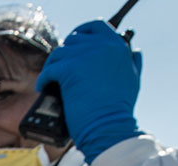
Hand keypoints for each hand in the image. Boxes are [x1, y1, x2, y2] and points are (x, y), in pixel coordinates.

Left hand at [36, 20, 141, 162]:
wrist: (110, 128)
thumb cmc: (119, 110)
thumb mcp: (134, 79)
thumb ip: (132, 61)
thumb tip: (134, 50)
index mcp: (118, 46)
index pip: (95, 26)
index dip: (80, 34)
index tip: (71, 46)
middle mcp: (104, 45)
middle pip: (73, 40)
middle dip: (64, 55)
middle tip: (60, 70)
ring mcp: (87, 55)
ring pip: (59, 53)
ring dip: (52, 67)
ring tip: (50, 81)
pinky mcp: (71, 69)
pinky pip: (50, 68)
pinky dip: (43, 79)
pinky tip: (43, 88)